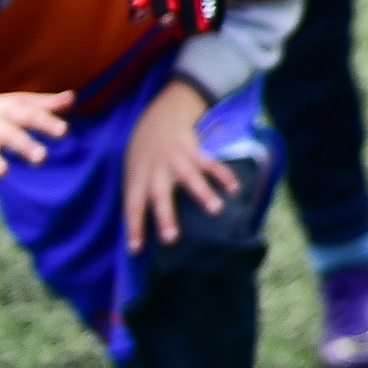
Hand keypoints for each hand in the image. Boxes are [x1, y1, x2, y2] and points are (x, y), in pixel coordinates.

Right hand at [0, 89, 70, 199]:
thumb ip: (47, 103)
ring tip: (1, 174)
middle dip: (23, 145)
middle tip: (42, 157)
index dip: (46, 123)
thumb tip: (72, 97)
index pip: (30, 115)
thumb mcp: (22, 102)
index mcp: (10, 110)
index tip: (63, 131)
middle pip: (8, 134)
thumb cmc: (2, 110)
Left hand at [123, 80, 236, 250]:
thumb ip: (140, 195)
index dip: (133, 227)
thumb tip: (143, 227)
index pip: (132, 206)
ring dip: (203, 194)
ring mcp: (176, 159)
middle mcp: (156, 170)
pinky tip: (235, 189)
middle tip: (171, 239)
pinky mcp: (195, 151)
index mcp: (137, 179)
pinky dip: (223, 176)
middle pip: (159, 195)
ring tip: (217, 210)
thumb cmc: (146, 155)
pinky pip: (211, 164)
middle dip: (165, 217)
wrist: (160, 118)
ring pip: (189, 178)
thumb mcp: (134, 172)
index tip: (135, 250)